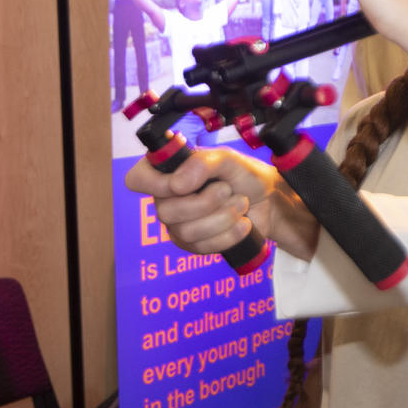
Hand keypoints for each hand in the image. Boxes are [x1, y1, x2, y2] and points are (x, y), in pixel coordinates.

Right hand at [124, 148, 317, 259]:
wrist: (270, 202)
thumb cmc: (246, 176)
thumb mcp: (229, 159)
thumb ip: (203, 162)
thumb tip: (178, 183)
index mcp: (169, 171)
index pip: (137, 179)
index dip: (157, 184)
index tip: (185, 183)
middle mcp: (167, 199)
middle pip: (165, 212)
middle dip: (206, 202)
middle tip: (228, 190)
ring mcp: (179, 224)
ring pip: (186, 232)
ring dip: (223, 217)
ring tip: (240, 204)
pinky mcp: (194, 245)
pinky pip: (203, 248)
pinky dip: (229, 234)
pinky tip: (243, 224)